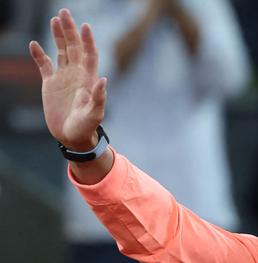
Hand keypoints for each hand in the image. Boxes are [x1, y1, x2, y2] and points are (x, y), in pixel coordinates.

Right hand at [29, 9, 105, 151]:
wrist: (72, 136)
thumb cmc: (86, 126)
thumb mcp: (94, 113)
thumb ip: (99, 97)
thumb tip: (103, 79)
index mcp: (88, 78)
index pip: (89, 54)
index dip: (87, 40)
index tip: (85, 26)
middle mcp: (77, 74)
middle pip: (74, 47)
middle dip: (70, 30)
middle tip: (65, 12)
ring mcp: (63, 77)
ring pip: (61, 51)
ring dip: (58, 36)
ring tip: (55, 19)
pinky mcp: (50, 83)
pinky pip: (44, 65)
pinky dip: (39, 55)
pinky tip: (34, 44)